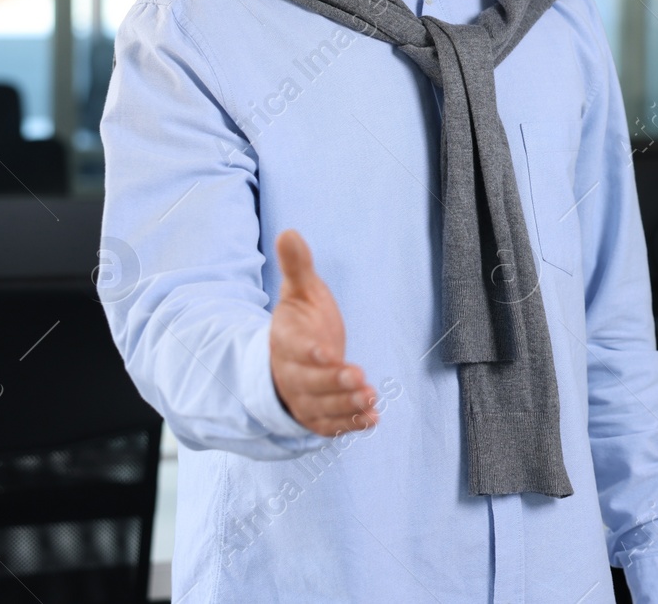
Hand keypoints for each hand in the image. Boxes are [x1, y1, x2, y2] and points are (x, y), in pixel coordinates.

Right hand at [269, 229, 378, 435]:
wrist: (289, 357)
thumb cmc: (300, 321)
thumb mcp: (299, 291)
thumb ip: (297, 267)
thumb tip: (289, 232)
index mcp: (284, 342)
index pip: (294, 349)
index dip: (309, 352)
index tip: (327, 352)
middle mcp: (291, 374)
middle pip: (310, 383)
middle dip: (334, 383)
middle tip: (360, 378)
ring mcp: (303, 397)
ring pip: (321, 407)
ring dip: (346, 406)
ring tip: (371, 399)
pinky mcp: (316, 414)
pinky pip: (331, 424)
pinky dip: (350, 424)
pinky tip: (373, 420)